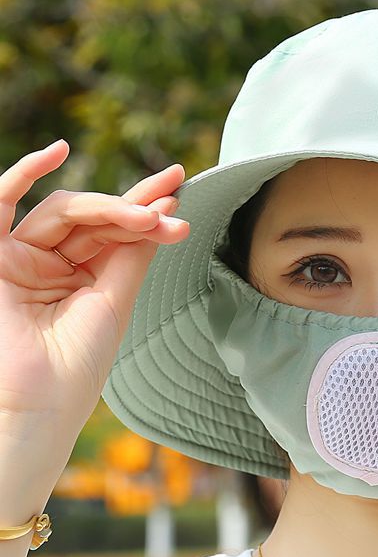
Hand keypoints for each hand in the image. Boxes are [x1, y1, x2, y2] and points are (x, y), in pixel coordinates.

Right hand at [0, 140, 189, 443]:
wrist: (35, 405)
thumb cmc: (76, 365)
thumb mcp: (114, 302)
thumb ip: (130, 255)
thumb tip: (161, 213)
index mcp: (84, 279)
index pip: (117, 233)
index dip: (147, 208)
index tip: (180, 187)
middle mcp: (53, 264)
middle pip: (96, 218)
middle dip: (136, 210)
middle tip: (172, 208)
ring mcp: (22, 257)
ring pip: (65, 212)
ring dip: (109, 208)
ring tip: (147, 215)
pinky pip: (0, 204)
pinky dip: (24, 174)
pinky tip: (56, 152)